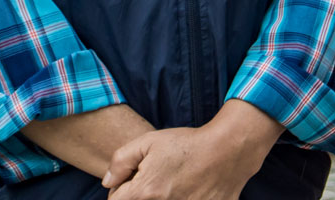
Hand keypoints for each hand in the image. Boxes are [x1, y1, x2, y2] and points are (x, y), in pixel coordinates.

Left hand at [102, 101, 282, 199]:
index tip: (135, 178)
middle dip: (142, 194)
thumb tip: (107, 182)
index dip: (123, 188)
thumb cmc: (188, 145)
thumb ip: (121, 160)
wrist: (228, 150)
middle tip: (156, 181)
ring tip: (173, 184)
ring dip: (160, 197)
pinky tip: (187, 190)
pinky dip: (181, 198)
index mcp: (144, 193)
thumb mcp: (150, 141)